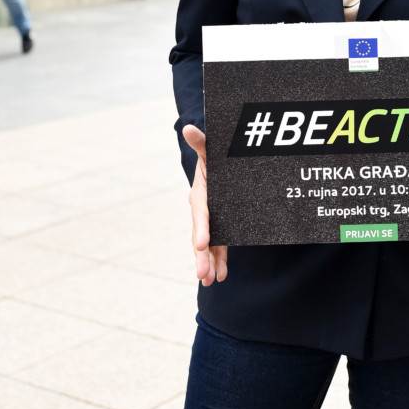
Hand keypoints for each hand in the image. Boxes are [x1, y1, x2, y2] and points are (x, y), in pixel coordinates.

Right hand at [182, 125, 228, 285]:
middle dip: (202, 256)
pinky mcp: (219, 227)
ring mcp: (210, 221)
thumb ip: (202, 143)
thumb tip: (188, 128)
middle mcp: (203, 211)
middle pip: (201, 235)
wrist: (218, 167)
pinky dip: (219, 260)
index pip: (201, 213)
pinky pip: (218, 246)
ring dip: (208, 263)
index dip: (201, 228)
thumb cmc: (214, 158)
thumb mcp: (210, 151)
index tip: (201, 244)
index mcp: (200, 193)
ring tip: (211, 280)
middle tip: (203, 275)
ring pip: (208, 246)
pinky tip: (221, 276)